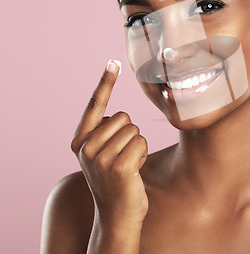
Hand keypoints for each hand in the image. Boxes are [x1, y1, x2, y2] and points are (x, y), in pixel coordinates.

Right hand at [71, 60, 148, 227]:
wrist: (117, 214)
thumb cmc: (116, 179)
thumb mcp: (103, 154)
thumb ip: (106, 134)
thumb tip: (121, 116)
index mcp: (80, 141)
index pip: (95, 105)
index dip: (105, 82)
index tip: (114, 62)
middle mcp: (86, 148)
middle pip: (124, 117)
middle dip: (130, 134)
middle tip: (122, 157)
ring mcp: (100, 158)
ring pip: (135, 130)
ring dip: (137, 146)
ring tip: (128, 165)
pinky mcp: (119, 167)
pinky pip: (141, 142)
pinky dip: (142, 154)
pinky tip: (133, 171)